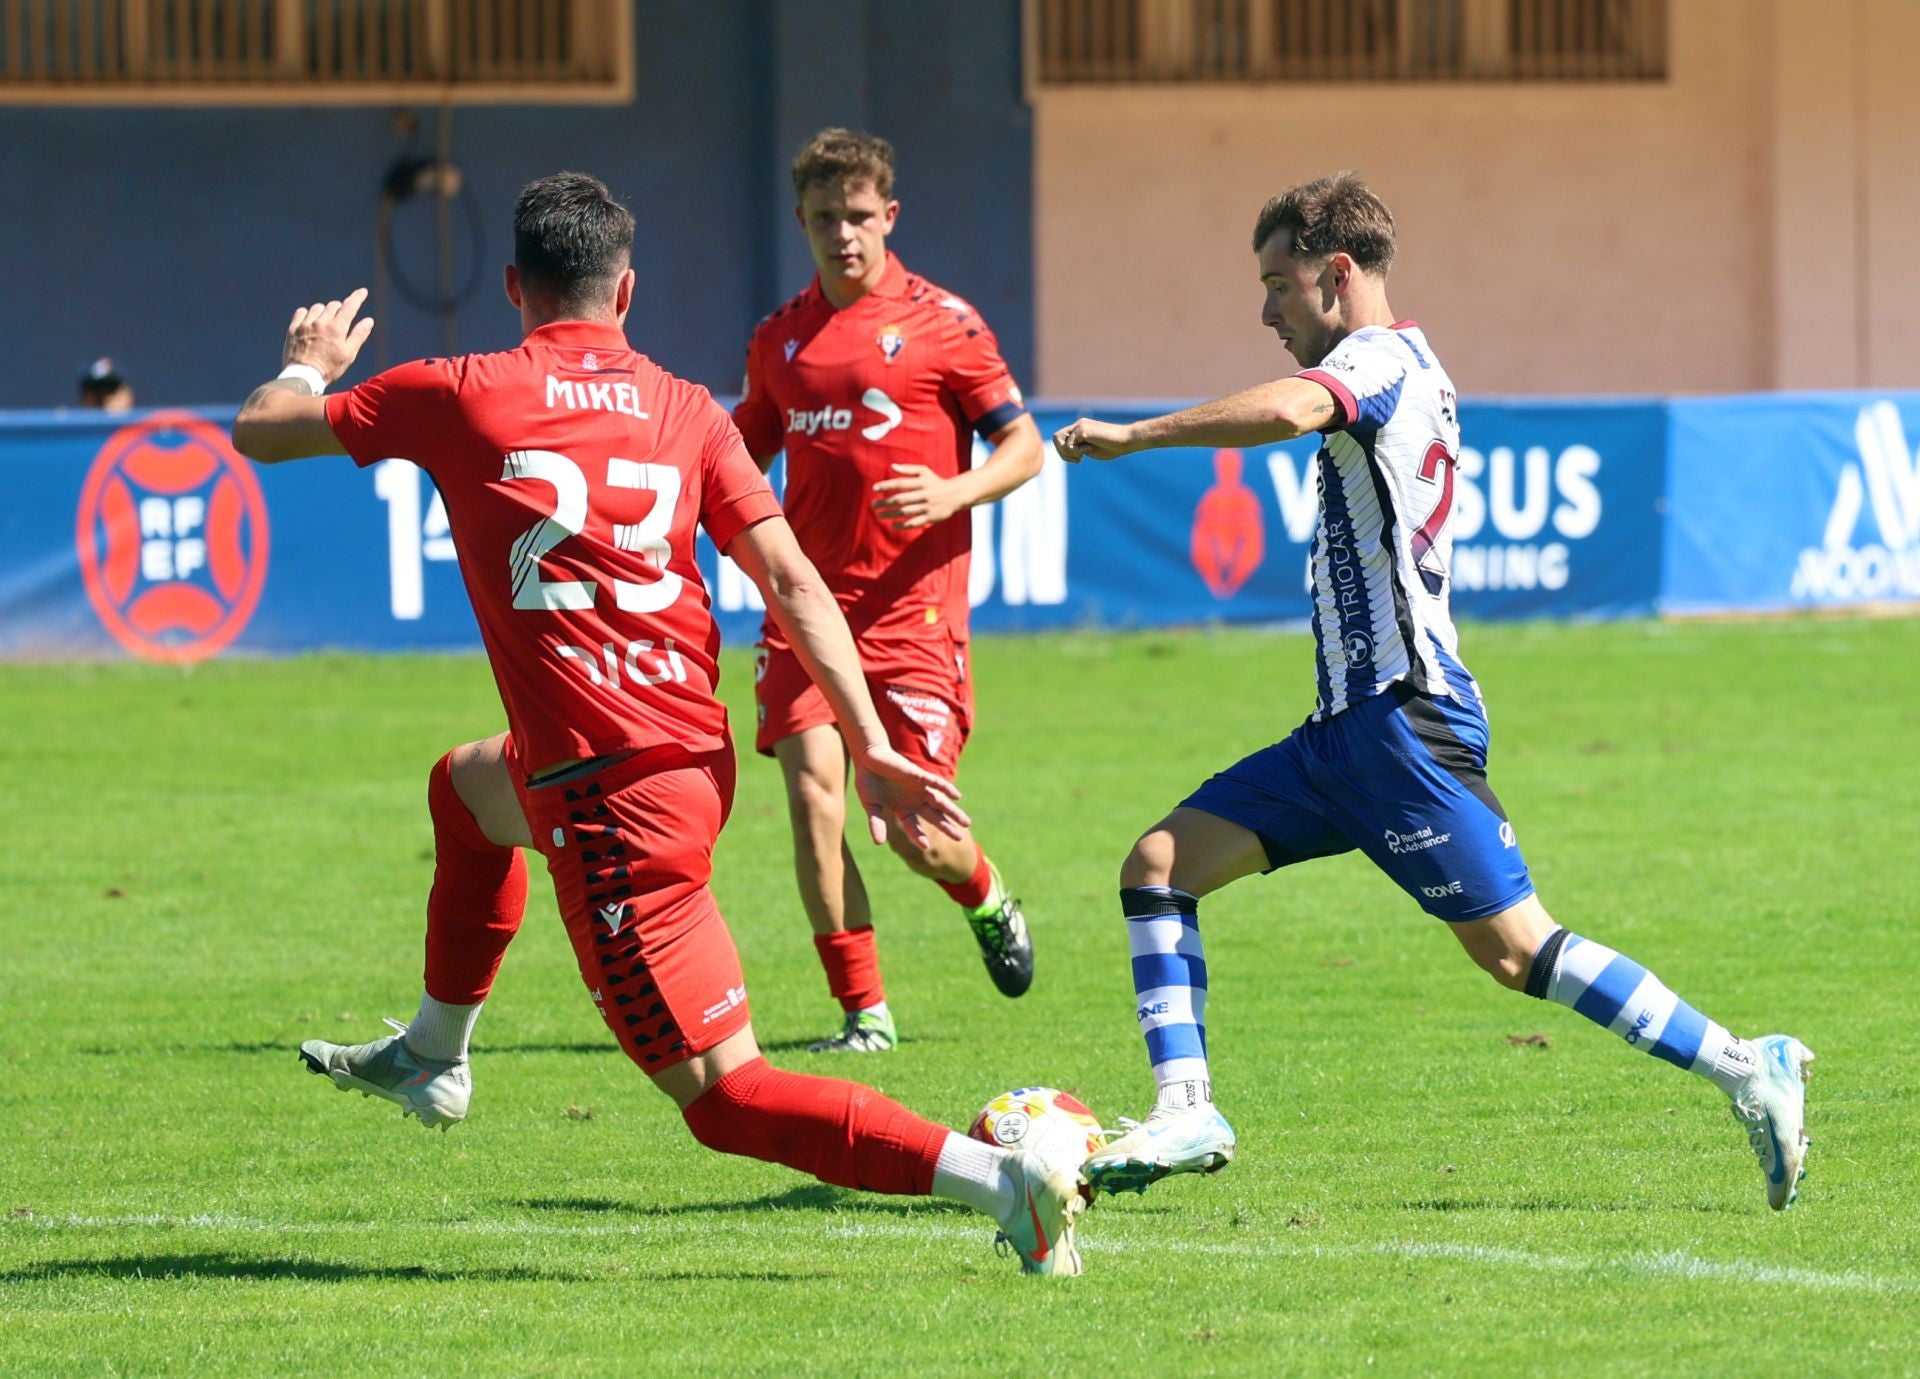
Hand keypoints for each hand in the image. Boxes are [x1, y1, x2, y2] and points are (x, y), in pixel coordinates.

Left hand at [283, 287, 374, 384]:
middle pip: (333, 305)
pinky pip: (302, 312)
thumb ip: (358, 335)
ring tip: (326, 323)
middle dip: (340, 309)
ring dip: (325, 311)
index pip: (349, 306)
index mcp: (337, 328)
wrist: (304, 376)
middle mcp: (321, 322)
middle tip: (342, 320)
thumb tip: (369, 320)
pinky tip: (311, 322)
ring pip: (318, 308)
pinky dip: (308, 314)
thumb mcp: (349, 354)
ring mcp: (305, 324)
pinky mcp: (294, 328)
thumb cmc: (330, 368)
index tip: (363, 291)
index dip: (357, 297)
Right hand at [851, 743, 970, 848]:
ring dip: (952, 812)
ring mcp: (918, 788)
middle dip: (947, 827)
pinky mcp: (918, 775)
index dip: (919, 836)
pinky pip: (935, 782)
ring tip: (966, 823)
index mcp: (903, 810)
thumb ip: (876, 823)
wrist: (869, 758)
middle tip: (959, 838)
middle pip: (934, 817)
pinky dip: (946, 789)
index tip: (926, 847)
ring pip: (939, 802)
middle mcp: (914, 801)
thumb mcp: (871, 805)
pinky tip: (957, 796)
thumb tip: (878, 843)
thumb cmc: (869, 782)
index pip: (913, 827)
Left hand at [871, 464, 962, 529]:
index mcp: (921, 482)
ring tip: (879, 515)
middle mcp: (924, 494)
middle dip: (885, 502)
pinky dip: (903, 525)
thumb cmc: (935, 482)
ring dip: (890, 514)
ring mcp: (927, 507)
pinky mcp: (930, 518)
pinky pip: (914, 522)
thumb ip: (908, 469)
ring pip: (905, 511)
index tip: (874, 488)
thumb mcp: (924, 471)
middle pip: (900, 499)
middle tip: (872, 505)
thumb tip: (891, 466)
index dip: (887, 485)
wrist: (955, 495)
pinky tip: (893, 525)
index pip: (901, 483)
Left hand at [1051, 417, 1135, 462]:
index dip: (1064, 452)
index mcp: (1080, 429)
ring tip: (1082, 455)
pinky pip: (1069, 445)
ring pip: (1059, 440)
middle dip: (1063, 453)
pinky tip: (1090, 449)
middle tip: (1077, 460)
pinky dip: (1078, 452)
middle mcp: (1078, 424)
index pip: (1061, 438)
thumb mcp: (1090, 449)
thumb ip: (1078, 449)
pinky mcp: (1083, 429)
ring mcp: (1080, 425)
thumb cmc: (1113, 447)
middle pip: (1056, 438)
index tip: (1078, 460)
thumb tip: (1065, 452)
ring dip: (1068, 453)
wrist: (1126, 440)